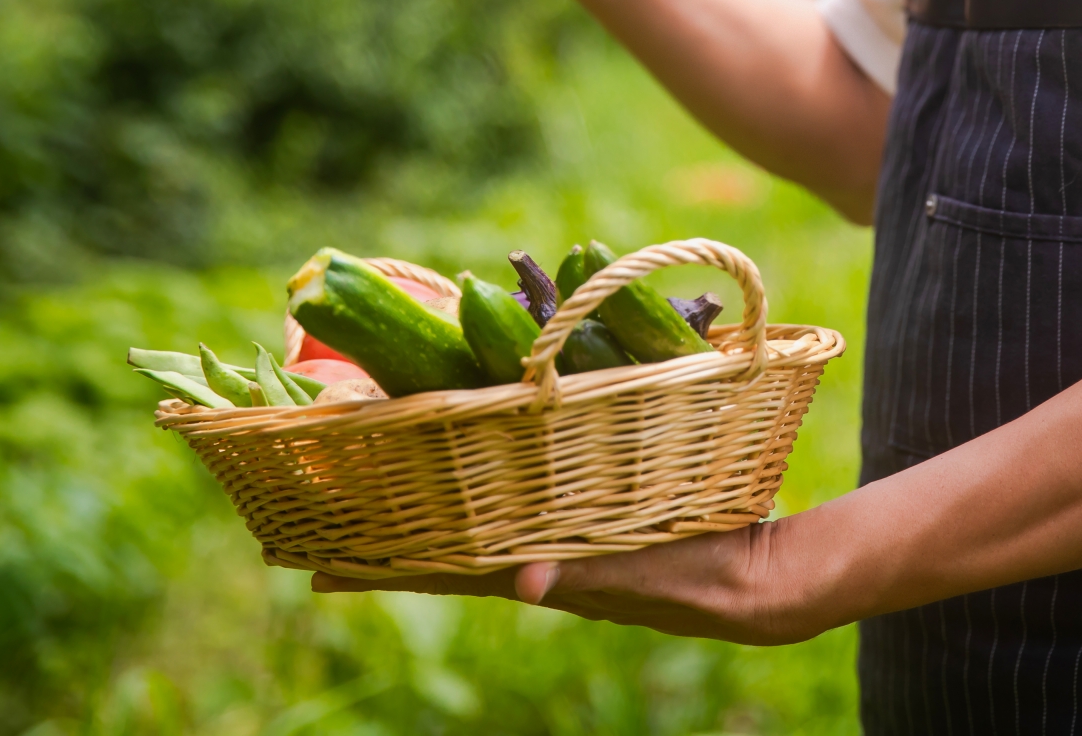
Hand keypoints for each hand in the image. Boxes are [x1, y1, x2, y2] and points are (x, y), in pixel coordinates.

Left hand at [310, 522, 837, 646]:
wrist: (768, 587)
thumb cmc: (712, 575)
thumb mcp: (653, 573)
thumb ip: (592, 574)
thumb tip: (523, 582)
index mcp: (548, 574)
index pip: (447, 571)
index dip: (384, 568)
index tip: (313, 569)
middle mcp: (545, 565)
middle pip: (448, 554)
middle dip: (388, 547)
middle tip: (319, 537)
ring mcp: (569, 550)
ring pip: (481, 535)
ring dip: (430, 524)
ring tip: (382, 510)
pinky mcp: (596, 531)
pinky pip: (524, 516)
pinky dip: (489, 506)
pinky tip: (484, 494)